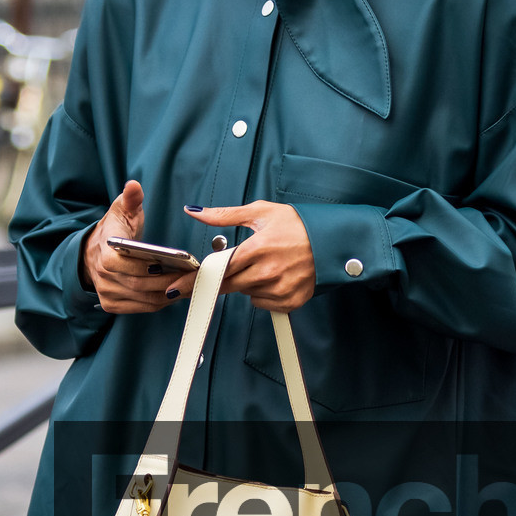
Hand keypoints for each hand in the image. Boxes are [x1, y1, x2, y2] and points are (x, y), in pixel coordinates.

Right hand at [81, 180, 178, 313]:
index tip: (172, 264)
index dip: (149, 268)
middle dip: (168, 281)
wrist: (91, 252)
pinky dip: (160, 302)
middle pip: (141, 285)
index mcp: (104, 253)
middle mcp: (103, 276)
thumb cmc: (112, 230)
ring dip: (169, 294)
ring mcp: (107, 293)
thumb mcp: (120, 210)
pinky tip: (174, 292)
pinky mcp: (112, 304)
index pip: (127, 265)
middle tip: (191, 275)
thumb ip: (130, 198)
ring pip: (144, 299)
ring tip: (188, 284)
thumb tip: (134, 186)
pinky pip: (142, 307)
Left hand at [184, 201, 315, 311]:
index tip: (181, 286)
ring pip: (246, 293)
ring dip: (248, 282)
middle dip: (226, 276)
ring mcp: (279, 289)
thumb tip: (196, 212)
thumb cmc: (299, 225)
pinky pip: (262, 303)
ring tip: (267, 264)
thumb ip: (225, 215)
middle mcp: (267, 272)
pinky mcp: (290, 302)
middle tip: (241, 262)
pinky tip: (276, 277)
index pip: (218, 270)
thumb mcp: (261, 212)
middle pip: (228, 285)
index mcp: (257, 249)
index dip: (198, 278)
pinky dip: (263, 293)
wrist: (334, 242)